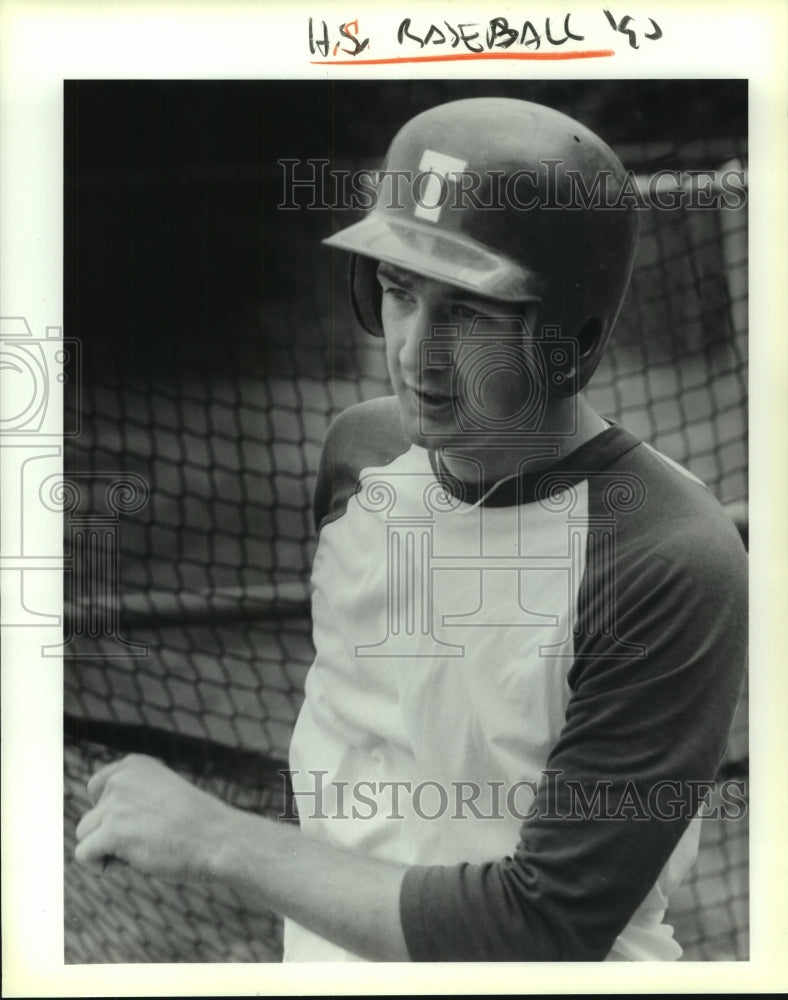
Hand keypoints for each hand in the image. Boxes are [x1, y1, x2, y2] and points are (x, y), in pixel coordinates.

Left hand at [74, 754, 235, 880]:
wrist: (217, 838)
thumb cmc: (195, 822)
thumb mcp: (162, 792)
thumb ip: (131, 796)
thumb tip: (98, 821)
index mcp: (133, 764)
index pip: (96, 788)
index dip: (112, 813)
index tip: (139, 821)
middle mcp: (120, 779)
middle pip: (90, 816)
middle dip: (109, 833)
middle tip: (146, 837)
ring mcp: (114, 805)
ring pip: (85, 835)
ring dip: (107, 849)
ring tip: (142, 849)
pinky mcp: (111, 832)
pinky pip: (84, 855)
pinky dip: (103, 865)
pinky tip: (133, 861)